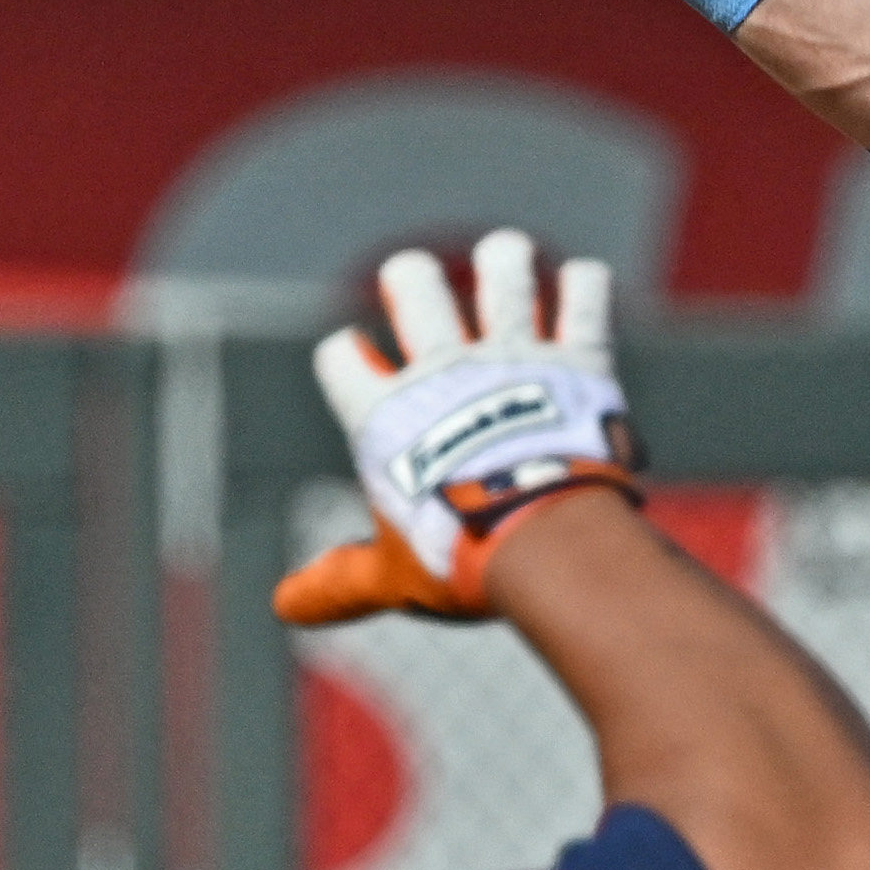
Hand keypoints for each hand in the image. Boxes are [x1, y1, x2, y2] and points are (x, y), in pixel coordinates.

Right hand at [275, 233, 646, 629]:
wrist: (548, 546)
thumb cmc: (460, 560)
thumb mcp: (392, 575)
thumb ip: (340, 582)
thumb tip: (285, 608)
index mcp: (384, 414)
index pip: (339, 356)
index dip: (346, 359)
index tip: (361, 373)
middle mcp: (444, 370)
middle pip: (412, 282)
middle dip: (412, 282)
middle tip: (424, 302)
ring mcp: (513, 357)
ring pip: (502, 267)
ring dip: (503, 262)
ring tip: (504, 267)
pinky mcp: (577, 359)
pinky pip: (583, 295)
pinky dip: (584, 286)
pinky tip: (580, 290)